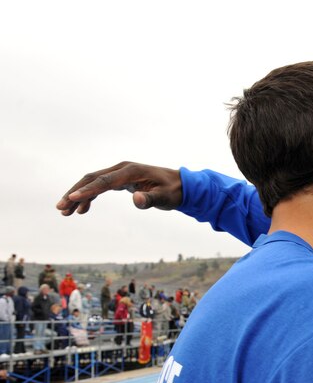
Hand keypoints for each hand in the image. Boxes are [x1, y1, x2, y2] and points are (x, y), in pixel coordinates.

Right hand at [56, 161, 181, 215]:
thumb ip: (150, 199)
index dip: (88, 190)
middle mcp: (123, 169)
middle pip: (93, 178)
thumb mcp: (165, 197)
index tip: (71, 199)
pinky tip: (82, 210)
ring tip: (65, 212)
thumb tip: (136, 198)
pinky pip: (100, 187)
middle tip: (60, 208)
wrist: (181, 185)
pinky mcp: (121, 180)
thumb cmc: (173, 191)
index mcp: (131, 171)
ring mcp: (121, 174)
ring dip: (78, 195)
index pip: (104, 180)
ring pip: (93, 182)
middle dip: (75, 192)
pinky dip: (89, 197)